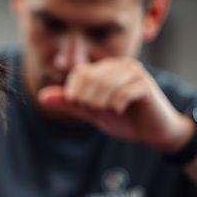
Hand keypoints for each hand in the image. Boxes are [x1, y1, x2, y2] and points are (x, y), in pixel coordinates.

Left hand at [38, 58, 193, 152]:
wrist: (156, 132)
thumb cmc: (125, 120)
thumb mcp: (92, 112)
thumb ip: (69, 103)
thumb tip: (41, 97)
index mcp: (106, 69)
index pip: (79, 72)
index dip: (74, 91)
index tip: (80, 106)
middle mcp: (121, 65)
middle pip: (90, 77)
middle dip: (87, 99)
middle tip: (96, 110)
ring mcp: (135, 72)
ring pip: (105, 84)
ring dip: (101, 103)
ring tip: (108, 111)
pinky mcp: (146, 84)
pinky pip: (122, 92)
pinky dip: (116, 105)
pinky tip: (120, 110)